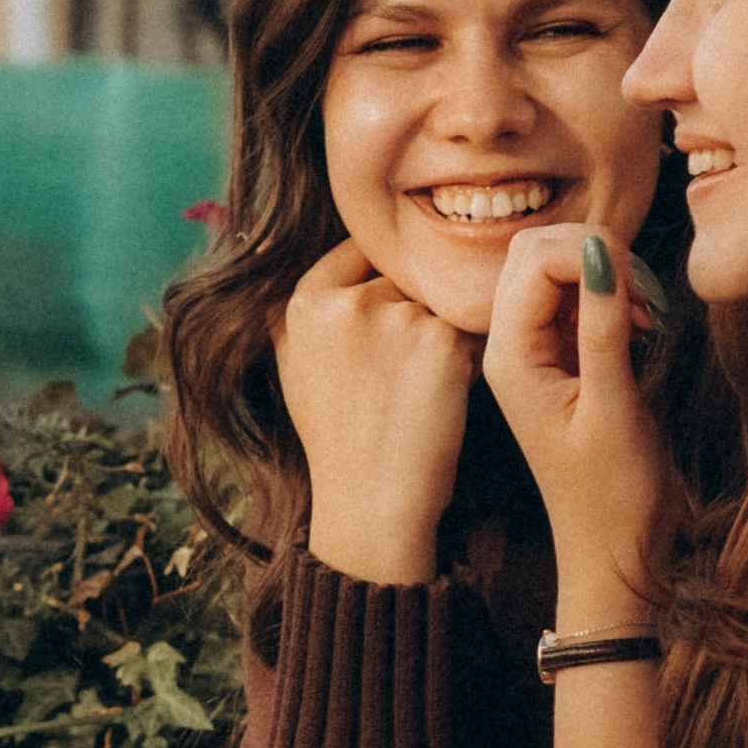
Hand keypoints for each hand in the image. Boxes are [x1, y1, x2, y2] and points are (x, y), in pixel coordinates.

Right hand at [276, 237, 475, 586]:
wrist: (370, 505)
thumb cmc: (338, 438)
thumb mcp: (292, 362)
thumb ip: (293, 302)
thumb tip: (273, 242)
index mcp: (304, 302)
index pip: (362, 251)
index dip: (384, 284)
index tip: (389, 324)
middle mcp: (348, 301)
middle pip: (407, 276)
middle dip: (415, 311)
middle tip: (403, 373)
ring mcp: (398, 318)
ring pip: (442, 300)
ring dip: (444, 332)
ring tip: (420, 389)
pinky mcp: (444, 342)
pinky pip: (473, 326)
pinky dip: (469, 356)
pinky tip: (446, 395)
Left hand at [482, 227, 673, 617]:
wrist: (613, 552)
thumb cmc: (613, 497)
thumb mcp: (614, 410)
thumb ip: (604, 327)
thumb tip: (602, 252)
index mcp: (510, 357)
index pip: (535, 258)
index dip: (593, 255)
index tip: (642, 295)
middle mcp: (512, 347)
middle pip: (537, 251)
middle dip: (598, 255)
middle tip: (647, 300)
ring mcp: (536, 350)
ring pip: (560, 269)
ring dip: (610, 274)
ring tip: (649, 317)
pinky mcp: (563, 357)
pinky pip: (578, 298)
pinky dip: (614, 296)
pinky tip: (643, 326)